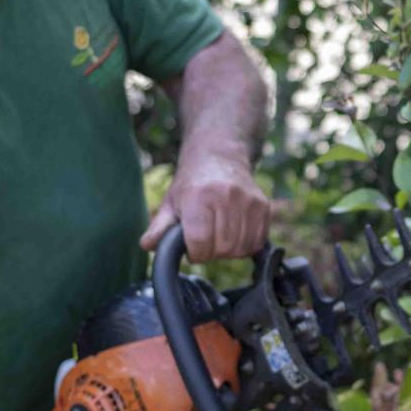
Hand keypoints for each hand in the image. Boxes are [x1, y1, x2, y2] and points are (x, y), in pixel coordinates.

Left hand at [140, 146, 270, 262]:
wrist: (220, 157)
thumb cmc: (192, 184)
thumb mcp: (171, 202)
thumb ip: (159, 228)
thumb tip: (146, 245)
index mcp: (199, 196)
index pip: (200, 242)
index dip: (195, 253)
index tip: (191, 247)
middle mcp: (226, 196)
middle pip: (222, 248)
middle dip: (211, 253)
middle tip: (205, 241)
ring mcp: (248, 201)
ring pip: (241, 248)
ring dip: (229, 251)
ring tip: (219, 236)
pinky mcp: (263, 206)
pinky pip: (257, 242)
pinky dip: (245, 246)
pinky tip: (234, 234)